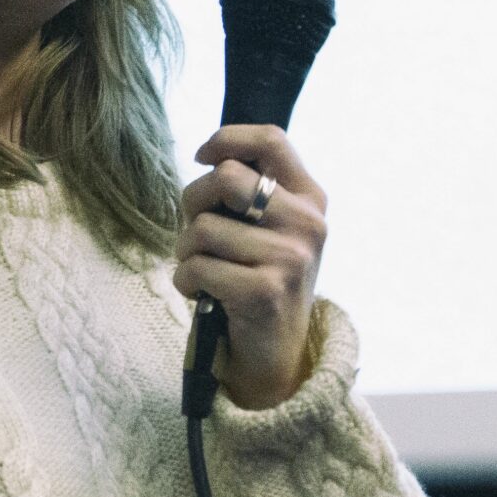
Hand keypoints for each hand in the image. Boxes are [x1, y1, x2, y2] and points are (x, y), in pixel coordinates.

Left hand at [173, 125, 326, 410]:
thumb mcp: (266, 230)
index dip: (226, 139)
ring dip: (186, 253)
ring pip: (202, 228)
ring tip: (206, 273)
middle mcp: (308, 224)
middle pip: (226, 179)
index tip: (201, 157)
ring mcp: (290, 257)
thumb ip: (249, 191)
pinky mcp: (264, 291)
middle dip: (193, 204)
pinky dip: (186, 283)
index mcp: (310, 199)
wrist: (273, 357)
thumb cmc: (256, 283)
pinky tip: (205, 296)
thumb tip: (211, 155)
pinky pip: (196, 267)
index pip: (271, 140)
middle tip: (197, 235)